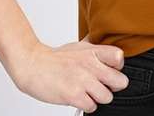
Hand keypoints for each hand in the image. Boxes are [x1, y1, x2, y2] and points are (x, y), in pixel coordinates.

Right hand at [13, 34, 128, 112]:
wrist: (33, 65)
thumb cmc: (55, 58)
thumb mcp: (78, 47)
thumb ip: (94, 49)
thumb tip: (109, 50)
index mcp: (92, 51)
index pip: (119, 57)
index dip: (117, 67)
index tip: (110, 70)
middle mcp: (90, 64)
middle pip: (120, 81)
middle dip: (112, 86)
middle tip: (102, 86)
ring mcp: (82, 80)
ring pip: (107, 97)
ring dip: (98, 98)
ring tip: (87, 92)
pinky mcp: (74, 95)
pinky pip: (92, 107)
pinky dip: (86, 105)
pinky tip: (78, 97)